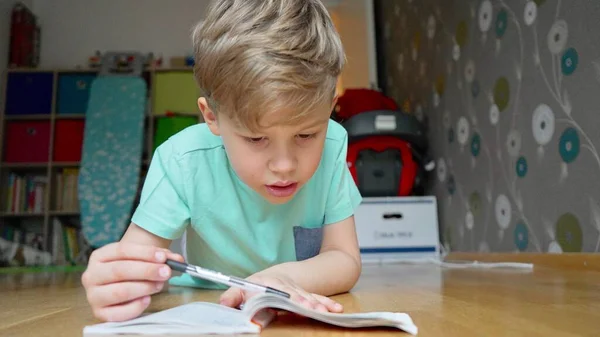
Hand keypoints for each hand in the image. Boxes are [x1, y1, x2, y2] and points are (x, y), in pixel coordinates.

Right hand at [81, 242, 184, 321]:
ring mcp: (93, 295)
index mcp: (99, 256)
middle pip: (120, 270)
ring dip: (143, 287)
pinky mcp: (99, 313)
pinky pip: (118, 313)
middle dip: (146, 271)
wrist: (121, 283)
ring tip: (159, 285)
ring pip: (120, 291)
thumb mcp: (142, 258)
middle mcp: (91, 275)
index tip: (163, 257)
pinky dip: (135, 307)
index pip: (122, 250)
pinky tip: (147, 300)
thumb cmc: (132, 268)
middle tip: (166, 272)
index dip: (144, 253)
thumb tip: (178, 259)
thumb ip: (161, 257)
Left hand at [219, 273, 343, 312]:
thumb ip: (233, 296)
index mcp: (270, 284)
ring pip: (309, 297)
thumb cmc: (255, 287)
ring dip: (318, 304)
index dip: (287, 299)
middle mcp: (286, 286)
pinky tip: (336, 310)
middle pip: (297, 295)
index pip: (278, 292)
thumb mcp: (241, 288)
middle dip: (306, 302)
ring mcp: (297, 291)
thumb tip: (223, 303)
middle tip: (314, 309)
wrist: (272, 276)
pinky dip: (327, 303)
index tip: (296, 304)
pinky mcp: (306, 295)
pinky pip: (318, 298)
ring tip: (328, 311)